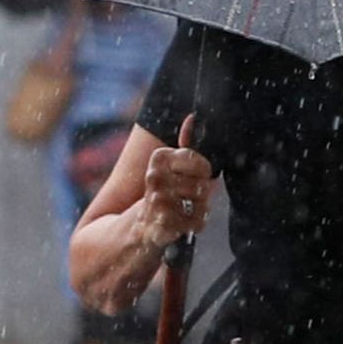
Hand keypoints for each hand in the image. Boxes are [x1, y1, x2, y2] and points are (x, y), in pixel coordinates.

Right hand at [140, 115, 214, 244]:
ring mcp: (159, 202)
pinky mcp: (164, 224)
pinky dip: (196, 224)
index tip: (196, 175)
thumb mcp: (169, 166)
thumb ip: (184, 144)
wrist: (138, 225)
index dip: (204, 171)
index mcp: (159, 159)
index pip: (201, 161)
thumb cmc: (162, 192)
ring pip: (203, 204)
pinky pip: (198, 222)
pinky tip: (183, 222)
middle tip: (188, 196)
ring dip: (200, 209)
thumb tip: (192, 117)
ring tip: (185, 208)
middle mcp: (155, 178)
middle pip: (204, 185)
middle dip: (202, 193)